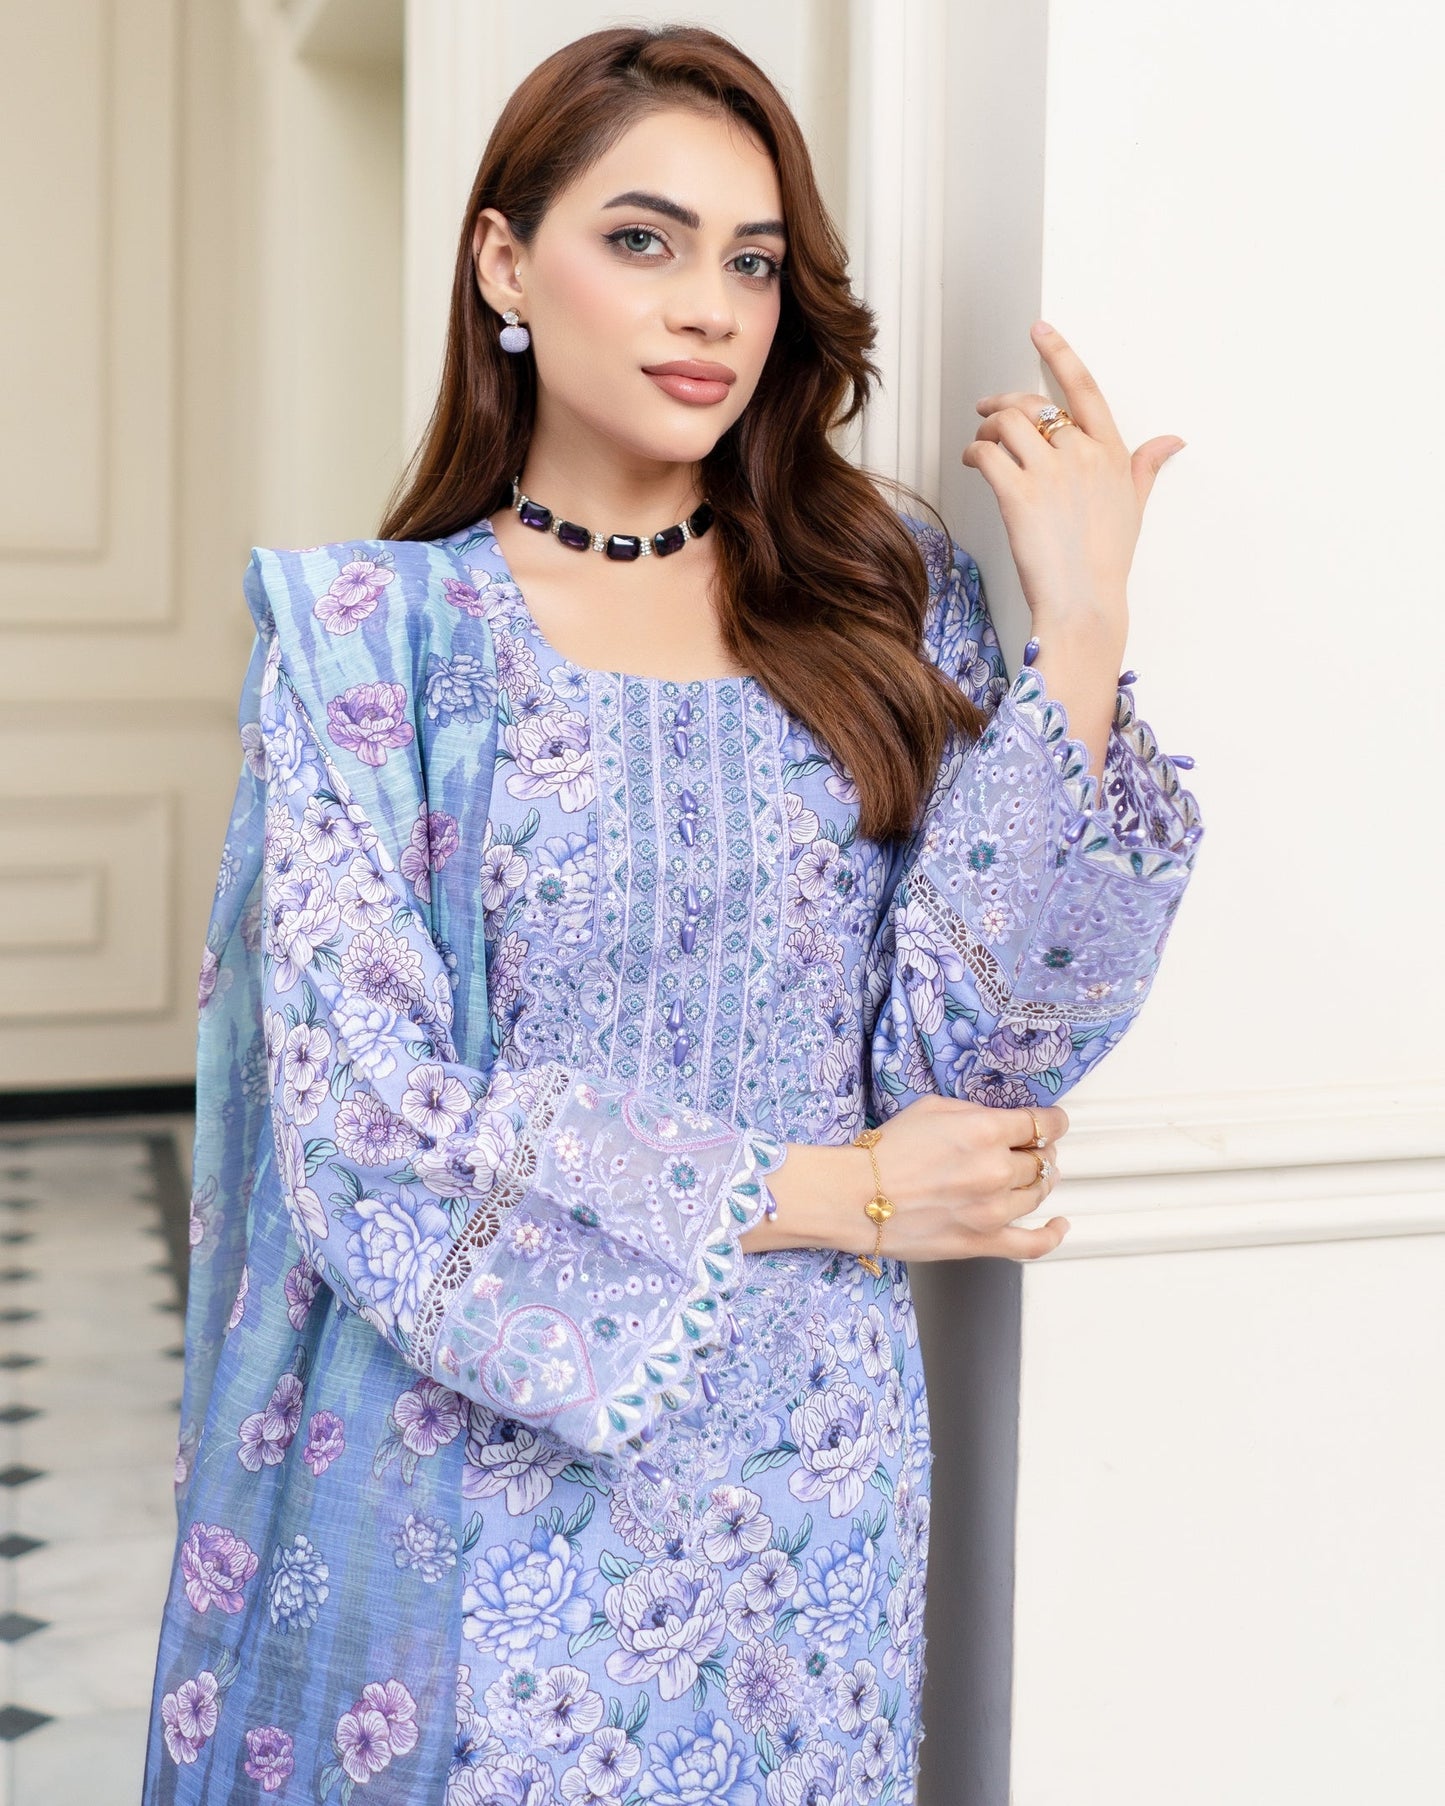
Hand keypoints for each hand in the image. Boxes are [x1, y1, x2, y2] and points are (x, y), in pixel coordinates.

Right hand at [749, 1096, 1070, 1262]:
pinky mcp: (983, 1242)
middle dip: (1040, 1150)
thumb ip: (974, 1113)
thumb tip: (999, 1122)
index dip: (1053, 1121)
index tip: (1052, 1122)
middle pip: (1043, 1159)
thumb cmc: (884, 1152)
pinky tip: (1059, 1225)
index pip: (1043, 1123)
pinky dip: (1052, 1234)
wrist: (855, 1196)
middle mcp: (997, 1169)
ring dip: (1040, 1180)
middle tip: (1029, 1148)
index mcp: (986, 1131)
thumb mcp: (931, 1108)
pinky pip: (1033, 1244)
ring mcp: (994, 1210)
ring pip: (1040, 1193)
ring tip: (1032, 1175)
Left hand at [961, 321, 1184, 631]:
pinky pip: (987, 453)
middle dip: (1005, 403)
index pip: (1084, 388)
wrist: (1083, 602)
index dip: (1060, 354)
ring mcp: (1050, 473)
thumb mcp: (1133, 506)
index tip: (1040, 331)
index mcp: (1111, 452)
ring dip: (985, 428)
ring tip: (979, 444)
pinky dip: (973, 452)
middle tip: (987, 411)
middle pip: (1034, 404)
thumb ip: (1146, 466)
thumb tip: (1173, 440)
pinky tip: (971, 462)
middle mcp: (1082, 455)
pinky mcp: (1019, 494)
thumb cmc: (1106, 561)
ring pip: (1006, 423)